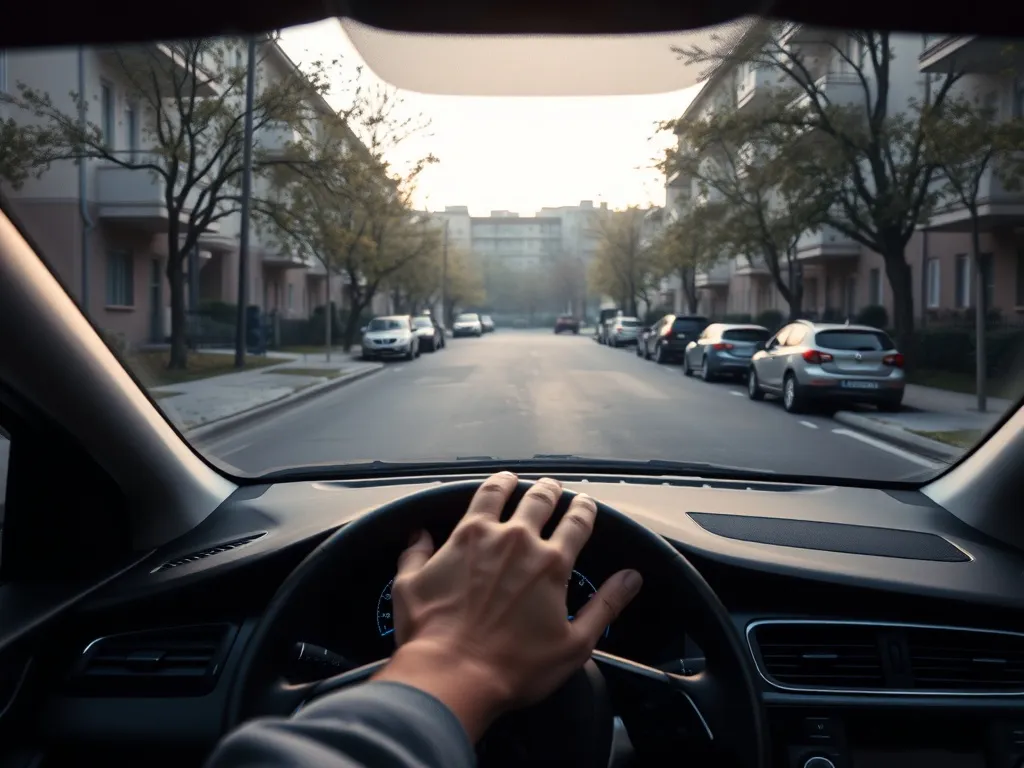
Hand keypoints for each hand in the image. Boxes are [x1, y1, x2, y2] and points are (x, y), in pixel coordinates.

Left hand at [372, 472, 641, 740]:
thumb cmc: (515, 668)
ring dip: (503, 483)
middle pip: (538, 500)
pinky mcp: (441, 550)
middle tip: (551, 487)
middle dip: (548, 490)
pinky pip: (446, 522)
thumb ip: (606, 606)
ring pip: (493, 494)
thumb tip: (631, 578)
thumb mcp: (575, 645)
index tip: (584, 503)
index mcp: (551, 563)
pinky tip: (446, 514)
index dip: (584, 509)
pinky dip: (449, 513)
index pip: (576, 522)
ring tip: (507, 478)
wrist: (453, 674)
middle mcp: (516, 541)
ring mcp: (476, 540)